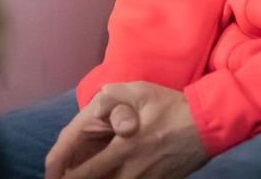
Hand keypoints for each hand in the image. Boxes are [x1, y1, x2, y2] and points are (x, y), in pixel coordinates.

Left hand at [47, 82, 207, 178]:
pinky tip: (110, 176)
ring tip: (85, 175)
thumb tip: (92, 111)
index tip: (52, 175)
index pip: (84, 170)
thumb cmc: (170, 106)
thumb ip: (112, 98)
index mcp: (123, 145)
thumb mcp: (140, 90)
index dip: (63, 174)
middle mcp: (131, 168)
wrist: (207, 126)